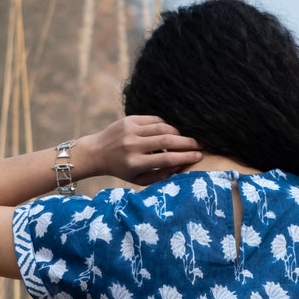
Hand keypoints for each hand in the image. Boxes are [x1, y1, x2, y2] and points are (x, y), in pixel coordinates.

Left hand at [80, 115, 203, 185]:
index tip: (198, 156)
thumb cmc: (122, 169)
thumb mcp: (140, 179)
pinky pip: (154, 120)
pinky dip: (165, 125)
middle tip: (200, 145)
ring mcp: (131, 130)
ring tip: (187, 139)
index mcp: (135, 162)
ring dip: (178, 133)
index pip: (165, 158)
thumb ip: (160, 175)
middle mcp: (133, 145)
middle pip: (166, 140)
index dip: (185, 157)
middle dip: (186, 142)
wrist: (98, 152)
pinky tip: (172, 132)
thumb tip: (181, 166)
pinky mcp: (130, 119)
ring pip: (162, 127)